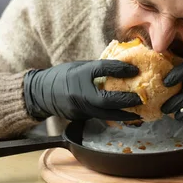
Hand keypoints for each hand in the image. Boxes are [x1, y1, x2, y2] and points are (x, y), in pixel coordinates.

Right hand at [24, 60, 141, 121]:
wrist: (41, 93)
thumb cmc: (63, 75)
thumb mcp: (80, 66)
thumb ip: (98, 68)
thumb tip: (122, 66)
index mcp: (80, 74)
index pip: (102, 69)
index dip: (120, 68)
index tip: (135, 69)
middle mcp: (80, 92)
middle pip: (107, 99)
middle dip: (126, 100)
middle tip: (142, 98)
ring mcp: (80, 107)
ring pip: (105, 113)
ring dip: (124, 113)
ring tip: (139, 112)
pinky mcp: (80, 116)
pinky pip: (101, 117)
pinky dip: (114, 116)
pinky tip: (126, 115)